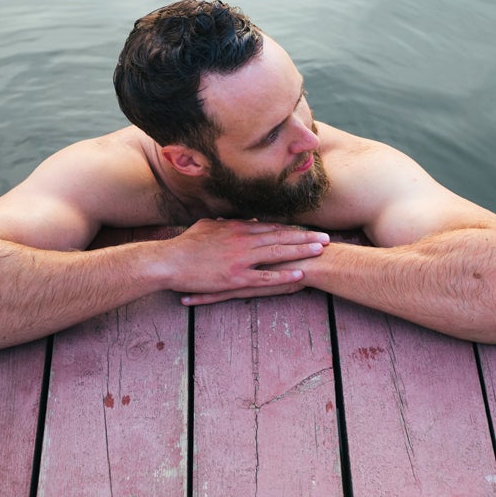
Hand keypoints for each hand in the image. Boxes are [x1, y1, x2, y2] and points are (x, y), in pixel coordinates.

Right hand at [152, 219, 326, 296]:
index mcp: (236, 228)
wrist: (169, 261)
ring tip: (320, 251)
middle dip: (305, 237)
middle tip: (326, 237)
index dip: (292, 228)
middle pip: (280, 237)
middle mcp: (243, 241)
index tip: (308, 228)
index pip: (271, 226)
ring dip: (301, 252)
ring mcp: (241, 259)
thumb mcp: (206, 226)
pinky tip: (299, 275)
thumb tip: (234, 219)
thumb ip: (224, 222)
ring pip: (278, 254)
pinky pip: (265, 277)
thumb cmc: (185, 244)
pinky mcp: (236, 278)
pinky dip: (283, 275)